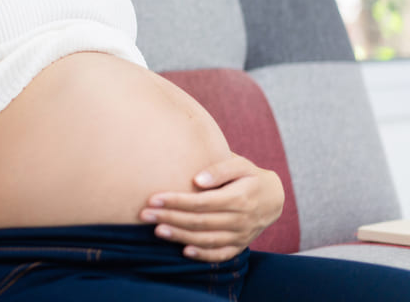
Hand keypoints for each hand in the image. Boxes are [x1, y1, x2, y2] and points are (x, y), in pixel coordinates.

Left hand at [139, 153, 284, 261]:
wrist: (274, 198)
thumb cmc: (250, 176)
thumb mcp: (240, 164)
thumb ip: (219, 169)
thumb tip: (196, 180)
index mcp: (240, 197)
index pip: (202, 202)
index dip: (177, 201)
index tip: (154, 198)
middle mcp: (241, 219)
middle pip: (200, 222)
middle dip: (170, 218)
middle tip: (145, 215)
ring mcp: (241, 235)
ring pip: (207, 239)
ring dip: (180, 236)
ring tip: (157, 230)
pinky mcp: (240, 245)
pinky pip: (221, 254)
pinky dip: (203, 254)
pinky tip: (184, 251)